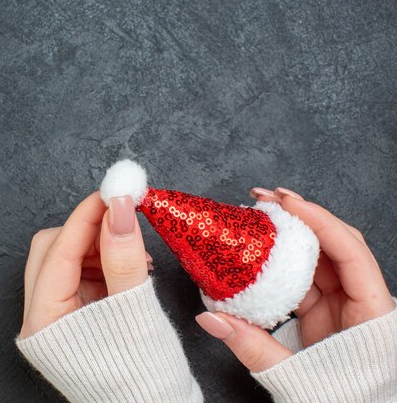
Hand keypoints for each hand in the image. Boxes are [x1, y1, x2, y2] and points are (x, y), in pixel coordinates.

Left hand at [19, 192, 151, 338]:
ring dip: (97, 247)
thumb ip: (124, 260)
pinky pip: (74, 275)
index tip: (115, 193)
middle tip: (124, 222)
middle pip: (51, 249)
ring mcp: (49, 319)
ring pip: (62, 259)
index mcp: (44, 323)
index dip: (88, 216)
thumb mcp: (134, 312)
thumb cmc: (142, 377)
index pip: (59, 250)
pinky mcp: (65, 317)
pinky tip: (125, 269)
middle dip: (89, 231)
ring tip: (134, 257)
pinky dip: (99, 263)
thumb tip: (119, 210)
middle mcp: (38, 319)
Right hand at [195, 187, 394, 371]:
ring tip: (258, 216)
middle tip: (265, 199)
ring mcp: (341, 304)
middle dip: (300, 217)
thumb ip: (251, 346)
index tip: (287, 202)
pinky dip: (279, 262)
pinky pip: (301, 277)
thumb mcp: (295, 376)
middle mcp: (359, 300)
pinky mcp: (323, 310)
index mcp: (371, 313)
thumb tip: (210, 317)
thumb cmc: (340, 400)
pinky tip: (258, 250)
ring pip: (316, 257)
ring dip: (288, 236)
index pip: (350, 250)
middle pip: (334, 244)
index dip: (319, 220)